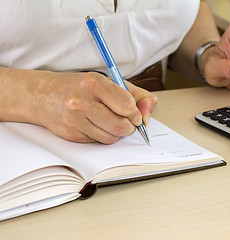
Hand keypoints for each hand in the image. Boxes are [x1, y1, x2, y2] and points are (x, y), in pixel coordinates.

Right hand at [35, 71, 156, 143]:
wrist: (44, 95)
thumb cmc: (81, 87)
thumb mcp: (110, 82)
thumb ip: (137, 95)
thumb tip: (148, 113)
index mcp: (94, 83)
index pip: (127, 106)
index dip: (135, 113)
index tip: (134, 113)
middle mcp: (81, 102)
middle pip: (121, 126)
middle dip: (128, 126)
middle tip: (124, 119)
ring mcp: (74, 120)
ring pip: (111, 137)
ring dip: (116, 132)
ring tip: (108, 119)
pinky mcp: (71, 135)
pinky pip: (98, 142)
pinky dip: (102, 135)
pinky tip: (94, 124)